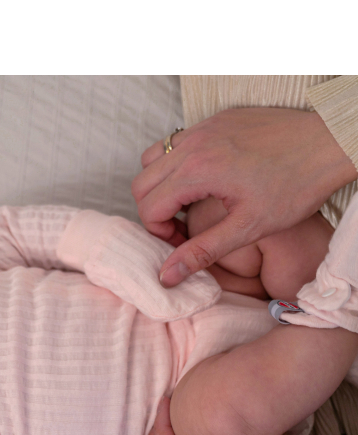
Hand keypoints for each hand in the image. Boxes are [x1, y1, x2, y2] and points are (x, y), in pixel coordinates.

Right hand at [132, 107, 357, 287]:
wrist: (331, 142)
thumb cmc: (296, 185)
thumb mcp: (248, 228)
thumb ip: (201, 252)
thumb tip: (167, 276)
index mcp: (198, 169)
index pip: (148, 207)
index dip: (159, 232)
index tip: (183, 242)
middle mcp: (194, 143)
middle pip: (142, 183)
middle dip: (154, 211)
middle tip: (182, 227)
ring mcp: (203, 127)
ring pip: (152, 158)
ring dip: (161, 184)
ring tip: (188, 202)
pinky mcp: (215, 119)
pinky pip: (176, 141)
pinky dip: (177, 164)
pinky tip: (205, 180)